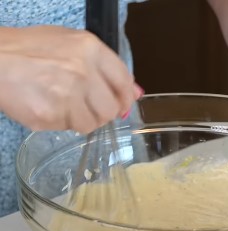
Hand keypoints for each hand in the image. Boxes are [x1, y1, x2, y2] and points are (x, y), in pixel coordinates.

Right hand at [0, 26, 142, 132]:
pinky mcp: (49, 115)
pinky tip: (47, 107)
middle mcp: (82, 71)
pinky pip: (67, 128)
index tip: (124, 105)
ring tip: (63, 105)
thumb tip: (136, 93)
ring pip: (91, 123)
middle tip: (88, 108)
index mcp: (90, 49)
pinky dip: (60, 123)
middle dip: (103, 113)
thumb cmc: (30, 49)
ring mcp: (66, 95)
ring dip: (81, 119)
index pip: (124, 81)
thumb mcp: (71, 43)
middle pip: (111, 108)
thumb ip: (106, 67)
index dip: (126, 97)